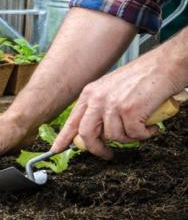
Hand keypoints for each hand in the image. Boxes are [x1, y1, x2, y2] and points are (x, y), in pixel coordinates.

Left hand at [51, 49, 183, 158]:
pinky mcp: (129, 111)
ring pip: (114, 137)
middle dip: (97, 149)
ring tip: (140, 128)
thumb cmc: (141, 78)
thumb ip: (99, 108)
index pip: (72, 120)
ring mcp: (112, 105)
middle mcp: (97, 99)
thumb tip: (96, 131)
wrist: (164, 66)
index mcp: (90, 93)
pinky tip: (150, 125)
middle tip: (107, 154)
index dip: (64, 138)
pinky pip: (134, 135)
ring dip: (129, 138)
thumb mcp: (110, 89)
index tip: (56, 149)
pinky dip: (144, 134)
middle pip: (86, 134)